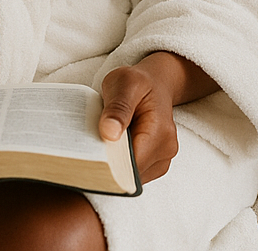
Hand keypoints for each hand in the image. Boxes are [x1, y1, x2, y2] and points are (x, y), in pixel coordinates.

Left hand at [98, 51, 218, 183]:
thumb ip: (117, 108)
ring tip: (107, 139)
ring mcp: (162, 159)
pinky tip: (114, 145)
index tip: (91, 153)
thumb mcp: (124, 83)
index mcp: (160, 133)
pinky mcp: (155, 163)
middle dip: (110, 163)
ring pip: (131, 175)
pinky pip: (134, 172)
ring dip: (115, 163)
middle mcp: (166, 151)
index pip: (132, 164)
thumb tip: (109, 133)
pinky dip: (121, 163)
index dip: (110, 163)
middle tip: (95, 142)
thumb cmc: (139, 82)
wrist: (154, 84)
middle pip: (131, 173)